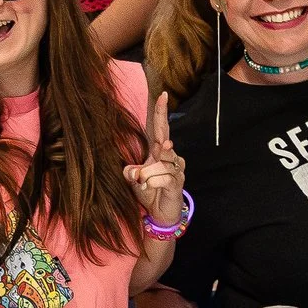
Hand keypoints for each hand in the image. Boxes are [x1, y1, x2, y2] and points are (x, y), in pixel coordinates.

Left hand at [124, 92, 184, 226]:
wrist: (160, 212)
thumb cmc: (148, 190)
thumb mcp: (134, 179)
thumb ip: (130, 171)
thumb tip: (132, 170)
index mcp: (158, 151)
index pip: (160, 128)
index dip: (161, 112)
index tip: (162, 95)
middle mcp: (170, 156)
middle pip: (165, 139)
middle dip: (162, 136)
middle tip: (160, 143)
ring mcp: (175, 168)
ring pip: (160, 163)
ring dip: (146, 174)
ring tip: (142, 183)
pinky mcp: (177, 182)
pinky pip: (164, 177)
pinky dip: (152, 182)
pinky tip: (149, 187)